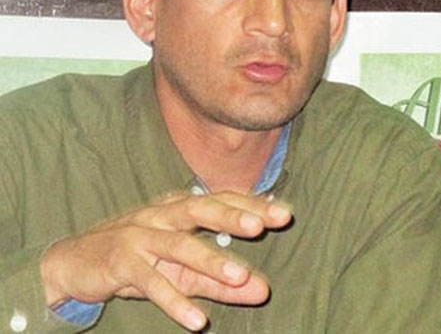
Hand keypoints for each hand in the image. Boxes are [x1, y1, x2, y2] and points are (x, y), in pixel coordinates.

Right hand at [40, 191, 291, 330]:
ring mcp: (141, 235)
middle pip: (201, 209)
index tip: (283, 213)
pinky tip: (197, 319)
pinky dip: (173, 299)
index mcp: (180, 207)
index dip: (251, 205)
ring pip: (178, 244)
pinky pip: (150, 281)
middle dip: (233, 216)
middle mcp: (163, 214)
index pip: (221, 200)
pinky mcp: (121, 261)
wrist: (77, 259)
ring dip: (209, 260)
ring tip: (240, 277)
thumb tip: (263, 290)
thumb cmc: (141, 257)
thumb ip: (222, 279)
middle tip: (264, 225)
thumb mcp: (183, 269)